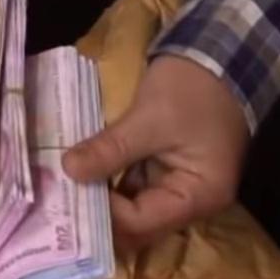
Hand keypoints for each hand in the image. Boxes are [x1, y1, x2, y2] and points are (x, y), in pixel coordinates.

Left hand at [62, 55, 249, 248]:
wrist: (220, 54)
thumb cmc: (193, 88)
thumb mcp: (148, 118)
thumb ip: (110, 149)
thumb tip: (68, 171)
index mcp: (199, 196)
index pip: (141, 222)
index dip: (103, 213)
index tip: (68, 192)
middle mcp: (192, 202)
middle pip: (138, 224)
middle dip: (99, 214)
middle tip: (58, 199)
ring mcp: (179, 186)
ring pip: (132, 207)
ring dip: (100, 199)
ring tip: (62, 190)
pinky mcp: (167, 170)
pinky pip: (134, 186)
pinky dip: (109, 182)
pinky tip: (82, 175)